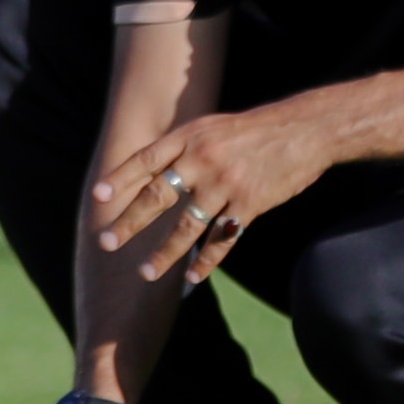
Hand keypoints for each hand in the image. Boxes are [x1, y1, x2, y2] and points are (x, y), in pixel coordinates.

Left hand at [90, 98, 336, 285]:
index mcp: (191, 137)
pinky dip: (206, 260)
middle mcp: (203, 159)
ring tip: (145, 273)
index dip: (121, 178)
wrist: (304, 129)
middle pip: (158, 195)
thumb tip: (148, 171)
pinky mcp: (250, 204)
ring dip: (164, 252)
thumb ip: (182, 147)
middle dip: (129, 222)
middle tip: (107, 242)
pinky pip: (222, 239)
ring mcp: (226, 183)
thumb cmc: (253, 131)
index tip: (98, 196)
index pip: (146, 159)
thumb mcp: (212, 127)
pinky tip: (192, 276)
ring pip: (187, 226)